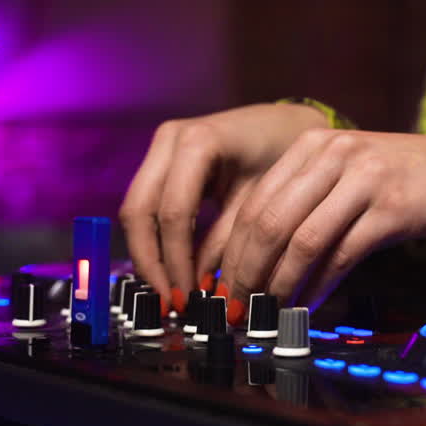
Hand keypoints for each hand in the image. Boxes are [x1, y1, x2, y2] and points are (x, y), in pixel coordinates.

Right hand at [119, 103, 329, 301]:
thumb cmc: (284, 156)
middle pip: (139, 210)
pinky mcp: (161, 159)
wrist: (289, 124)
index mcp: (198, 142)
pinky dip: (155, 238)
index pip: (173, 212)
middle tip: (170, 300)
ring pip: (136, 209)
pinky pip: (147, 204)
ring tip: (169, 291)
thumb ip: (228, 242)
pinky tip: (170, 268)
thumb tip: (202, 289)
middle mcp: (170, 138)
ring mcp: (161, 146)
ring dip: (149, 253)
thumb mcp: (260, 202)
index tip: (186, 296)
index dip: (175, 260)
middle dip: (152, 261)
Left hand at [218, 129, 425, 310]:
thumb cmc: (398, 178)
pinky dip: (318, 287)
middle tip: (237, 308)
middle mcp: (334, 155)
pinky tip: (307, 306)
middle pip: (270, 221)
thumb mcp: (344, 174)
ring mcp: (363, 179)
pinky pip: (341, 254)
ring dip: (280, 285)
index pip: (255, 201)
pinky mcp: (390, 208)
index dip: (232, 250)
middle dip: (247, 273)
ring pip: (302, 241)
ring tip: (268, 314)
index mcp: (312, 145)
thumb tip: (255, 261)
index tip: (221, 287)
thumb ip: (303, 202)